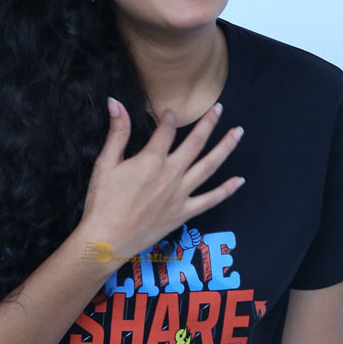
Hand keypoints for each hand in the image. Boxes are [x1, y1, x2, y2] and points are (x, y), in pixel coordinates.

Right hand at [79, 97, 244, 264]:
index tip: (171, 112)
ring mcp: (180, 194)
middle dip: (208, 123)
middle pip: (195, 143)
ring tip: (238, 133)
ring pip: (209, 166)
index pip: (166, 130)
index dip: (169, 118)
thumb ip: (116, 132)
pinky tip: (239, 181)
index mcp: (151, 160)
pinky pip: (211, 200)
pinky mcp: (183, 213)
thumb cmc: (103, 203)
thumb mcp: (105, 163)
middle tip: (218, 108)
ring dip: (225, 147)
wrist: (107, 240)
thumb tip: (115, 102)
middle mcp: (171, 174)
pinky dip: (227, 190)